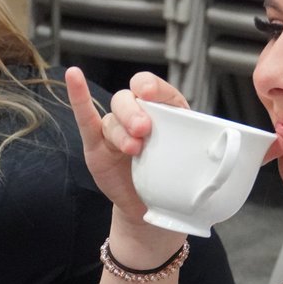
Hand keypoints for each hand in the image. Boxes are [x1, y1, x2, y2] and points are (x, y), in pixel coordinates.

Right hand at [66, 67, 187, 221]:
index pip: (153, 87)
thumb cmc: (170, 178)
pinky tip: (74, 76)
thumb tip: (208, 141)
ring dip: (121, 132)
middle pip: (127, 99)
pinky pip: (86, 118)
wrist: (151, 206)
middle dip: (134, 112)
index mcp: (163, 110)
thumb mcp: (187, 158)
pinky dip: (79, 97)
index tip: (150, 93)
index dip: (151, 86)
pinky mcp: (96, 143)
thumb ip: (190, 144)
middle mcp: (137, 114)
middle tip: (144, 130)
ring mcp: (115, 128)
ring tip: (134, 150)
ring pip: (111, 118)